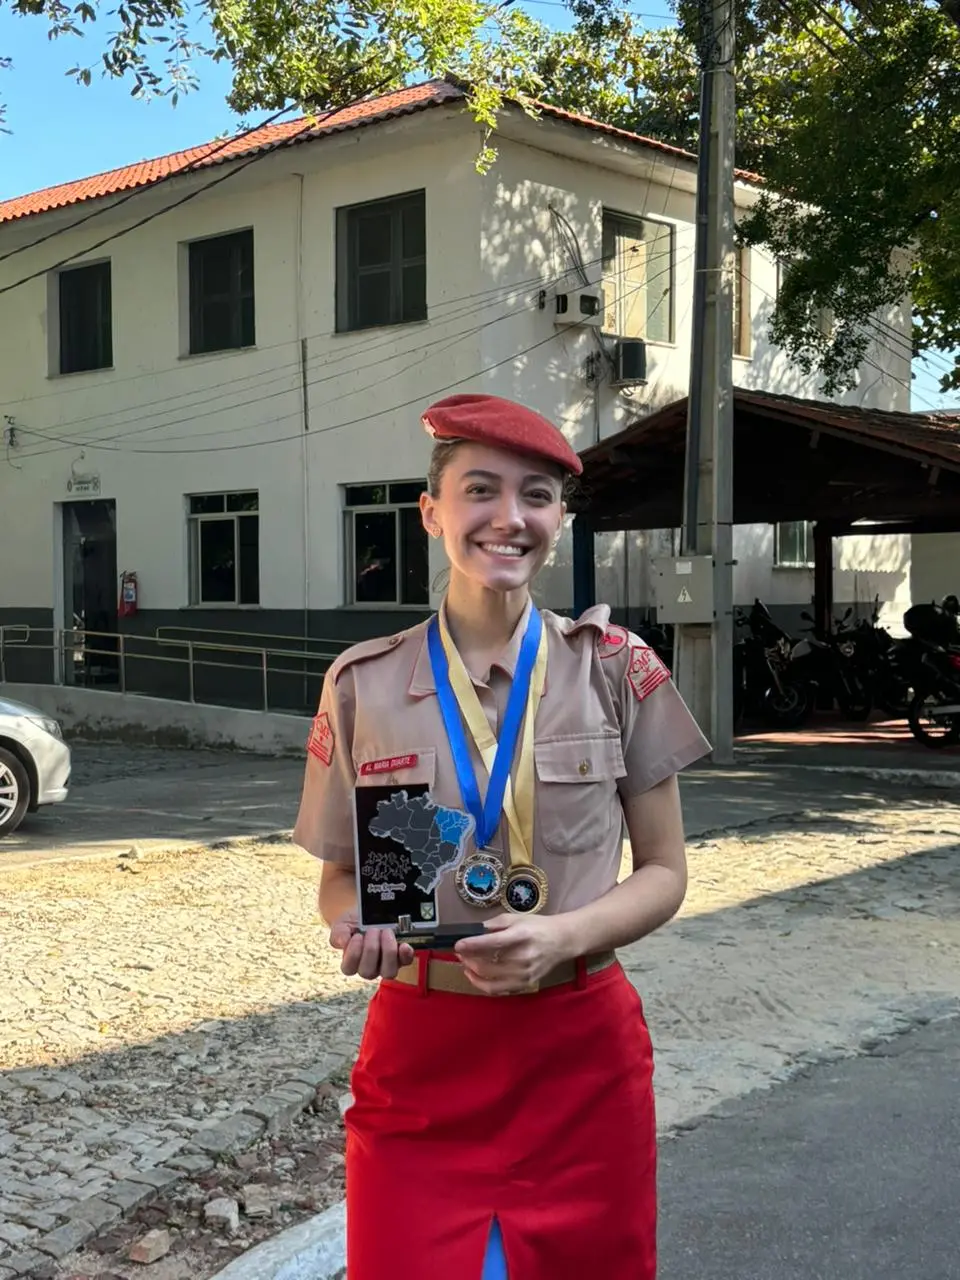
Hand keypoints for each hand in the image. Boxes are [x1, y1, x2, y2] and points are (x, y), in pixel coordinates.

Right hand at [329, 910, 414, 980]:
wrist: (371, 912)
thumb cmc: (355, 922)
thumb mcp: (342, 924)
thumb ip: (339, 933)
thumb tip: (343, 942)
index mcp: (352, 962)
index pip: (349, 968)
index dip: (353, 954)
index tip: (357, 936)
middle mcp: (369, 967)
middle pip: (368, 971)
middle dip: (371, 948)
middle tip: (373, 930)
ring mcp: (386, 964)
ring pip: (388, 972)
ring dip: (387, 951)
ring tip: (386, 932)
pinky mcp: (401, 958)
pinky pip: (405, 962)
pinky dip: (405, 954)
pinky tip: (403, 945)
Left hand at [454, 913, 574, 995]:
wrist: (562, 941)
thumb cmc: (537, 926)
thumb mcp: (516, 918)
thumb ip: (494, 924)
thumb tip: (473, 932)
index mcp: (520, 936)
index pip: (492, 943)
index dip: (472, 945)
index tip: (458, 945)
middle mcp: (523, 957)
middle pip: (488, 964)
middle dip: (468, 959)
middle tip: (460, 953)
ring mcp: (525, 974)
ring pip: (490, 980)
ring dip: (472, 973)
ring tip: (465, 964)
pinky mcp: (526, 984)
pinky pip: (499, 990)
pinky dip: (483, 985)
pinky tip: (476, 976)